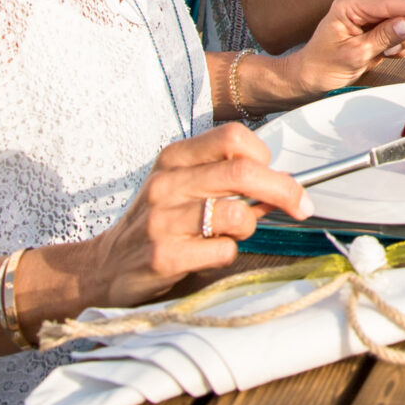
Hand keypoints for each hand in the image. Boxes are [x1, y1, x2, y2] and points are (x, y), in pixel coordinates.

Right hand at [77, 123, 308, 305]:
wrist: (104, 267)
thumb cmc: (156, 224)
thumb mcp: (183, 189)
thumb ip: (227, 182)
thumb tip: (280, 186)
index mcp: (174, 159)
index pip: (233, 137)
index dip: (264, 156)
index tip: (275, 175)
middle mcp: (167, 184)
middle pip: (243, 172)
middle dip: (283, 190)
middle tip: (300, 207)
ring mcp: (162, 220)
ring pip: (236, 213)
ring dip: (248, 227)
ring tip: (231, 235)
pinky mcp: (162, 256)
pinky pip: (221, 251)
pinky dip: (227, 254)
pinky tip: (207, 256)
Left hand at [276, 0, 404, 99]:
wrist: (311, 77)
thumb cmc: (324, 66)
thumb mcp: (355, 54)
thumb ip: (383, 37)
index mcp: (351, 4)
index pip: (390, 0)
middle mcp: (362, 4)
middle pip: (404, 3)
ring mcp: (371, 14)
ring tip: (387, 54)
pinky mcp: (377, 25)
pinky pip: (402, 29)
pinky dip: (402, 43)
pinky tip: (387, 54)